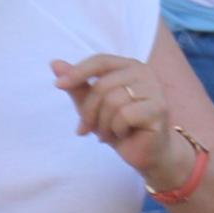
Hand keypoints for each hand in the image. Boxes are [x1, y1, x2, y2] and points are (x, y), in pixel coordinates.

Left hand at [49, 53, 178, 187]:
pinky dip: (116, 130)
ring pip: (113, 102)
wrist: (145, 151)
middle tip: (89, 127)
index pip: (101, 61)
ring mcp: (155, 90)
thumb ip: (77, 85)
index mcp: (129, 66)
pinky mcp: (159, 109)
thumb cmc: (119, 125)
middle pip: (103, 86)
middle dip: (90, 111)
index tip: (58, 85)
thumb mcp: (92, 105)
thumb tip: (54, 63)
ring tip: (107, 133)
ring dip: (103, 124)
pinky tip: (122, 135)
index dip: (78, 72)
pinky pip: (125, 115)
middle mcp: (145, 73)